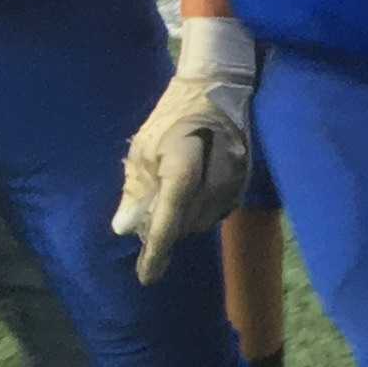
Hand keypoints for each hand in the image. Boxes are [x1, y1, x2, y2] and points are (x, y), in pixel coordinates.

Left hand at [112, 15, 255, 282]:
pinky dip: (200, 210)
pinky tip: (192, 193)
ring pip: (203, 222)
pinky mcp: (244, 181)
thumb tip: (123, 228)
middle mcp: (214, 180)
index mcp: (183, 168)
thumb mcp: (144, 147)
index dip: (156, 252)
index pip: (168, 221)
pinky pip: (218, 211)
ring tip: (170, 196)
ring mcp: (234, 181)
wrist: (218, 88)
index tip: (146, 278)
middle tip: (148, 214)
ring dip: (183, 219)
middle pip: (186, 226)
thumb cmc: (173, 115)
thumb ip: (136, 189)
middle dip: (165, 229)